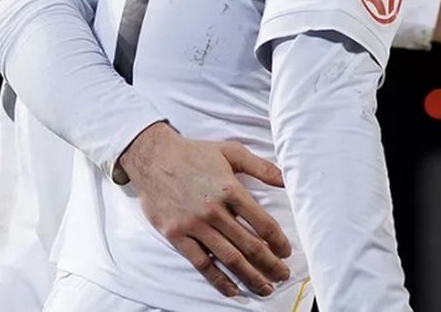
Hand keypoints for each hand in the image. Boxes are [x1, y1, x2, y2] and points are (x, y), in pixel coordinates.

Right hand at [118, 122, 291, 296]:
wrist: (153, 156)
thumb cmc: (195, 153)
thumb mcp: (231, 152)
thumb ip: (261, 167)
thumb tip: (286, 180)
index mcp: (230, 189)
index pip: (263, 223)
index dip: (278, 241)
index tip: (286, 251)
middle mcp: (214, 210)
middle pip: (249, 245)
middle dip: (270, 264)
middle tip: (283, 275)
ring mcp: (194, 225)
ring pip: (228, 257)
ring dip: (250, 276)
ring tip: (265, 288)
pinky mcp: (176, 235)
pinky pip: (201, 263)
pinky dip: (218, 279)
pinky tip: (233, 289)